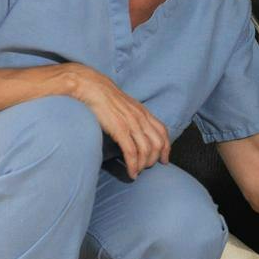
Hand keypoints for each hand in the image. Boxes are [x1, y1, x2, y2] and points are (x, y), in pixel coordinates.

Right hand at [59, 64, 168, 178]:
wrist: (91, 87)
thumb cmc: (105, 97)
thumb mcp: (125, 106)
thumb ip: (133, 117)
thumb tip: (135, 130)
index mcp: (143, 112)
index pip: (162, 132)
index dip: (166, 148)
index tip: (164, 159)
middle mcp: (141, 117)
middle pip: (158, 143)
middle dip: (155, 159)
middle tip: (147, 168)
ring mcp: (131, 123)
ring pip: (146, 150)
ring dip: (143, 165)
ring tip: (137, 172)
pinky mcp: (120, 129)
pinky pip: (132, 152)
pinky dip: (133, 165)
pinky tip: (131, 172)